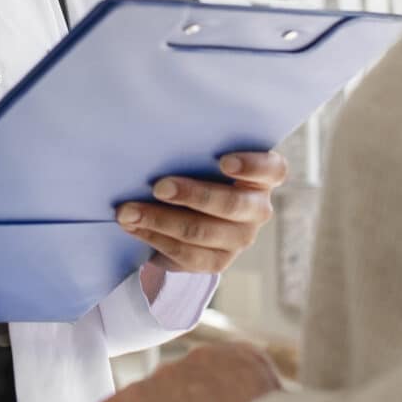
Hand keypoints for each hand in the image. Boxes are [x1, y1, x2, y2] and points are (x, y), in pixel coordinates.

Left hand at [120, 149, 285, 276]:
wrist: (189, 209)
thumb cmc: (197, 168)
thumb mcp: (201, 156)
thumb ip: (194, 148)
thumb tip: (157, 140)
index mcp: (263, 177)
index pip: (272, 169)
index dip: (252, 166)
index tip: (223, 161)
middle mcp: (258, 209)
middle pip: (232, 205)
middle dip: (192, 195)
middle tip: (158, 187)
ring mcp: (241, 238)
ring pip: (203, 233)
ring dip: (161, 220)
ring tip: (129, 211)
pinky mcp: (218, 261)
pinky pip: (187, 255)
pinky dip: (155, 238)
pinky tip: (133, 226)